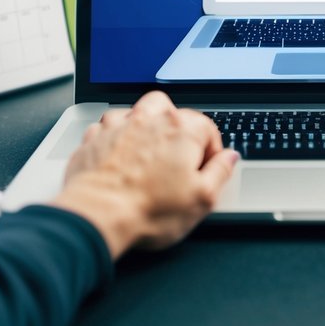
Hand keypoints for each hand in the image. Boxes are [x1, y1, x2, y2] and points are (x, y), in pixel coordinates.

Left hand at [49, 91, 238, 258]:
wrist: (97, 216)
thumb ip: (220, 172)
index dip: (210, 151)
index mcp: (182, 130)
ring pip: (138, 111)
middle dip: (177, 127)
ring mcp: (120, 126)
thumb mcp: (202, 199)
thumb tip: (229, 158)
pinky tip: (119, 154)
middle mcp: (150, 120)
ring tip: (149, 149)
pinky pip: (108, 127)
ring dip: (145, 123)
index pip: (207, 128)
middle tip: (177, 155)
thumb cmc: (148, 210)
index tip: (205, 169)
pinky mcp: (95, 139)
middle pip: (171, 109)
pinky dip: (115, 136)